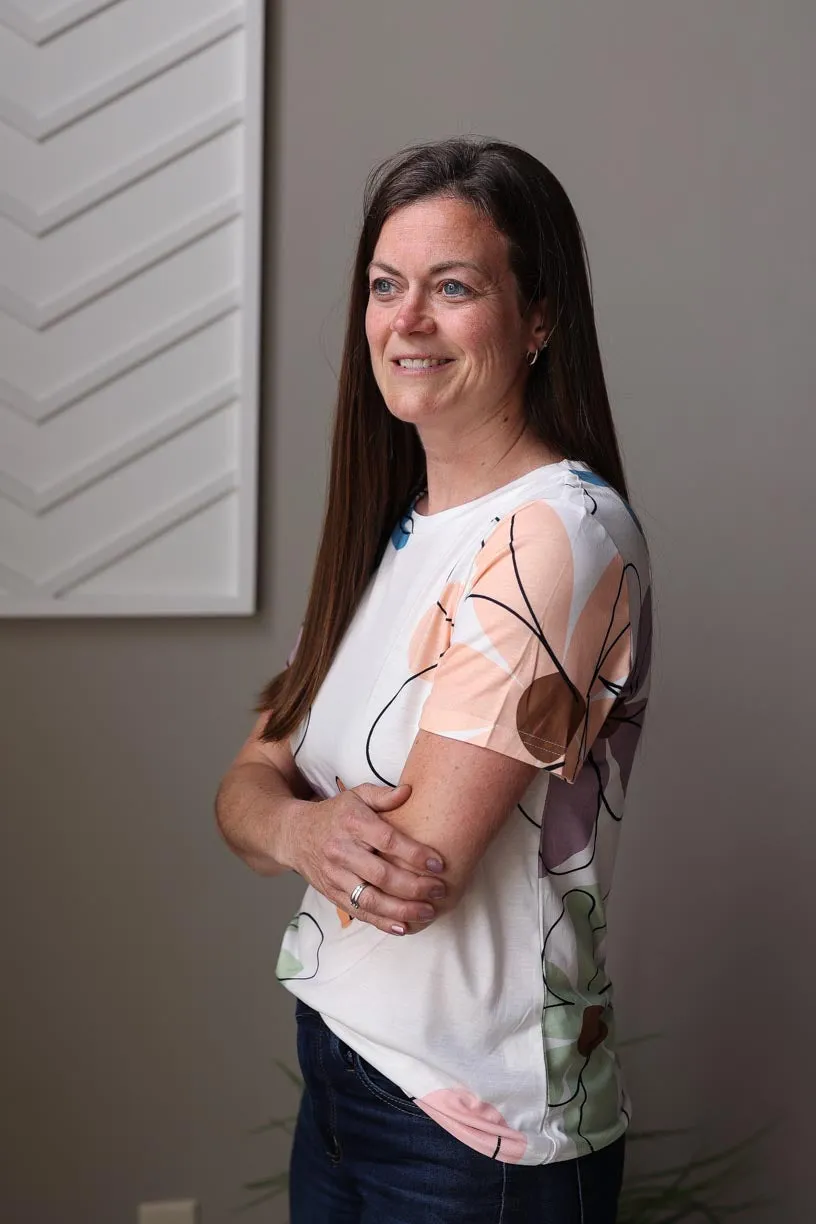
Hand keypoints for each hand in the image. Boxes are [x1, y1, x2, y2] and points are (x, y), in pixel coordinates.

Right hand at [286, 783, 445, 934]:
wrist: (294, 835)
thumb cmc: (335, 814)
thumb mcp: (356, 795)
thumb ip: (382, 796)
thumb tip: (409, 791)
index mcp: (352, 823)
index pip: (387, 841)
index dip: (415, 854)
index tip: (438, 864)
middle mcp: (342, 851)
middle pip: (381, 875)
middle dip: (414, 887)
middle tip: (440, 889)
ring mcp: (335, 876)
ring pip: (370, 899)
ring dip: (402, 910)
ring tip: (428, 911)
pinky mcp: (332, 894)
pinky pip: (358, 912)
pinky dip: (382, 922)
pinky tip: (404, 926)